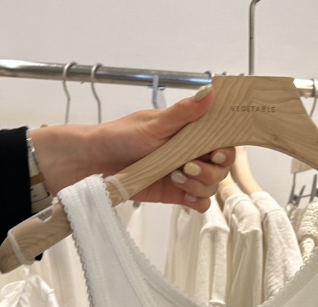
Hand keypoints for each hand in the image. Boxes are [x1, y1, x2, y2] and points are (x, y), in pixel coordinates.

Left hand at [29, 87, 234, 211]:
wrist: (92, 164)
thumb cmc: (118, 137)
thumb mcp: (152, 123)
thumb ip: (183, 113)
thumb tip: (209, 92)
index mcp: (188, 131)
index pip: (221, 139)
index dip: (225, 148)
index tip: (214, 151)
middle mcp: (189, 153)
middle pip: (220, 167)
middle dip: (210, 170)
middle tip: (188, 167)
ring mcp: (183, 175)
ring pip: (211, 186)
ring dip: (200, 185)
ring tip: (176, 178)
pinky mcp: (174, 195)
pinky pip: (197, 203)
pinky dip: (196, 202)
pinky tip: (183, 194)